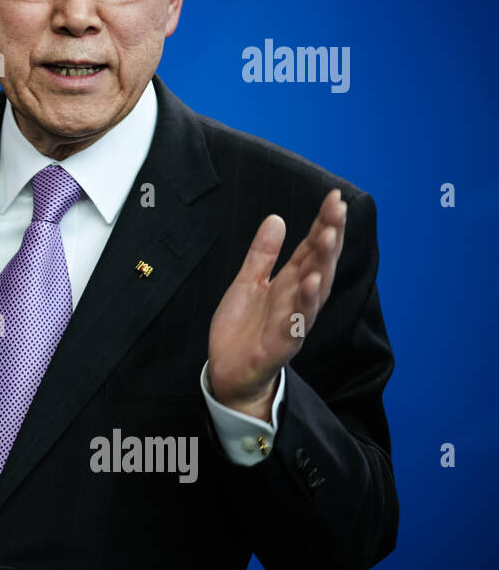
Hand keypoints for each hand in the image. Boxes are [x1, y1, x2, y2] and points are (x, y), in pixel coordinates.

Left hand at [208, 189, 347, 416]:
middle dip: (330, 236)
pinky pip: (296, 323)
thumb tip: (276, 218)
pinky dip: (305, 304)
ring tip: (328, 238)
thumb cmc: (244, 328)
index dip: (323, 223)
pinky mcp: (281, 344)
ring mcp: (292, 322)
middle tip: (338, 209)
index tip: (334, 198)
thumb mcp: (248, 283)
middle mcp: (297, 299)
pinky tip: (310, 284)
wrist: (230, 371)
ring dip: (323, 264)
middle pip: (319, 264)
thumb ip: (262, 253)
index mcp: (290, 283)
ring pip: (315, 291)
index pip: (310, 248)